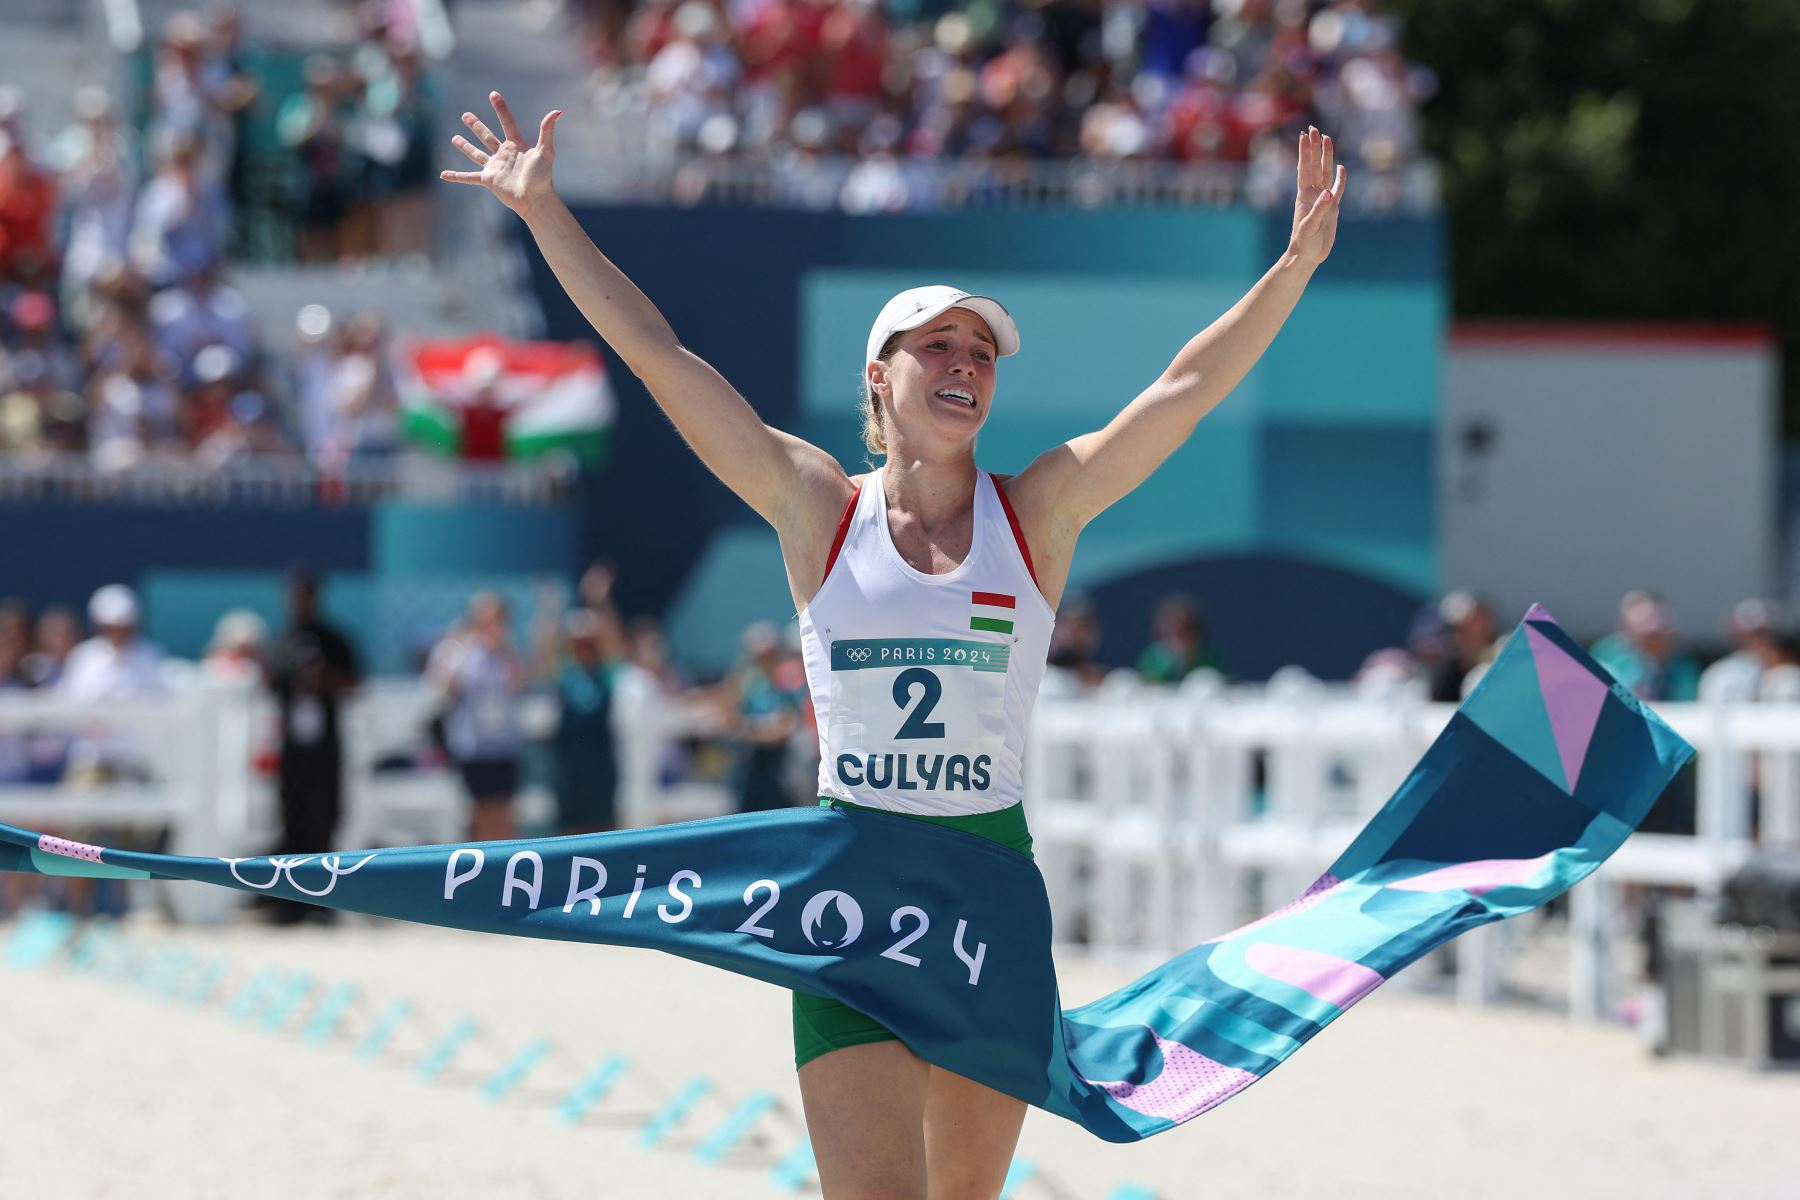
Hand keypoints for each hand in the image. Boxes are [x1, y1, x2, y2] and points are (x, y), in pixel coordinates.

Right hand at [440, 90, 562, 219]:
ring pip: (476, 154)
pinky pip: (468, 177)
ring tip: (454, 138)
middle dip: (476, 126)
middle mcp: (504, 155)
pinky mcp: (488, 180)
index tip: (493, 94)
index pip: (507, 122)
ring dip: (465, 146)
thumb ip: (547, 131)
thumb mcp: (545, 151)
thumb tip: (557, 111)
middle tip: (466, 115)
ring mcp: (495, 167)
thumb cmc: (542, 177)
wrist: (535, 199)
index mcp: (516, 145)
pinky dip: (456, 177)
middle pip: (487, 136)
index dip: (500, 108)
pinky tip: (443, 175)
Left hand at [1288, 126, 1346, 267]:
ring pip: (1325, 173)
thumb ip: (1318, 210)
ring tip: (1327, 139)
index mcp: (1305, 196)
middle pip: (1315, 165)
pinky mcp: (1332, 208)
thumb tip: (1327, 192)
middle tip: (1314, 129)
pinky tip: (1341, 167)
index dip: (1305, 152)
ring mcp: (1323, 200)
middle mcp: (1313, 194)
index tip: (1304, 135)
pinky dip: (1340, 178)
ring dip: (1326, 156)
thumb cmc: (1304, 243)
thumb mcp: (1310, 227)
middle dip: (1314, 147)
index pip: (1305, 169)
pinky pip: (1337, 189)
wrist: (1307, 256)